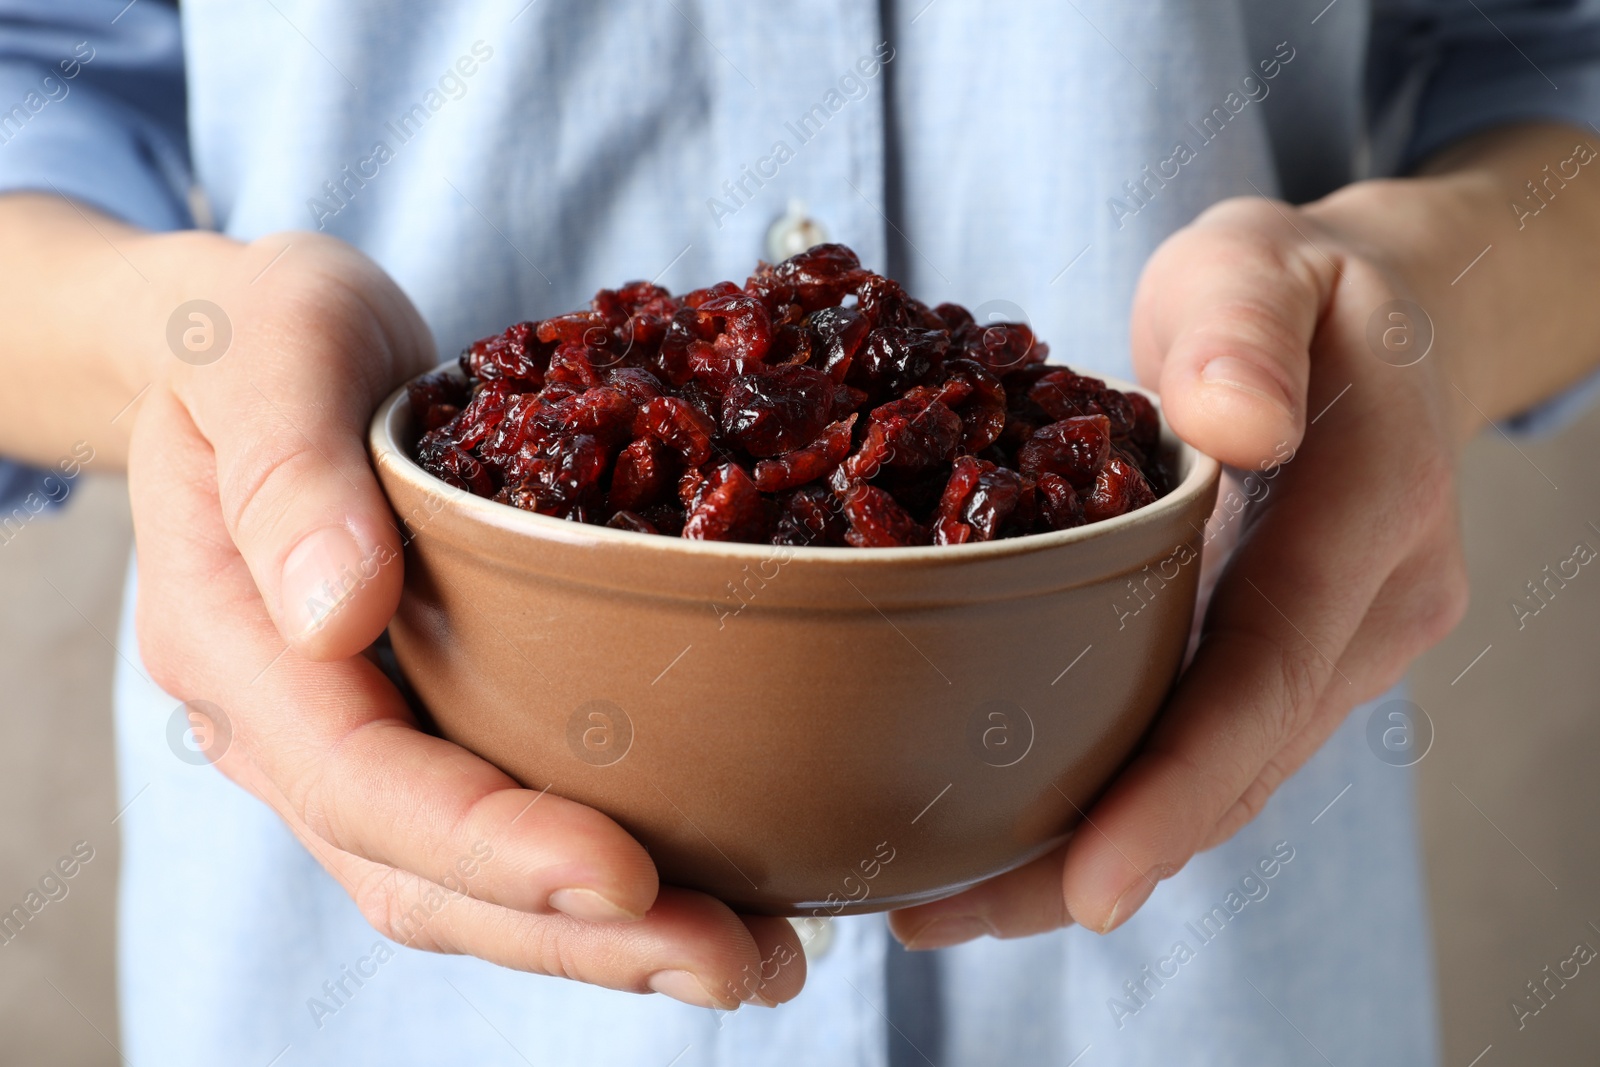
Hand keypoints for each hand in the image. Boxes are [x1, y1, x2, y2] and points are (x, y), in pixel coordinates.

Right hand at [127, 229, 802, 1007]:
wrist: (248, 349)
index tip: (626, 876)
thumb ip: (286, 467)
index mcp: (236, 642)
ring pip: (468, 883)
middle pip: (425, 875)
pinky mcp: (427, 720)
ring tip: (756, 959)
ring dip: (606, 939)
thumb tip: (337, 610)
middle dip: (580, 937)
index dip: (491, 845)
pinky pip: (502, 826)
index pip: (361, 781)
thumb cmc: (261, 332)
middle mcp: (291, 722)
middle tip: (741, 962)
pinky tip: (712, 889)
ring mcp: (359, 734)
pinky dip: (599, 880)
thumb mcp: (265, 347)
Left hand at [888, 187, 1477, 947]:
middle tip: (948, 919)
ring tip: (949, 908)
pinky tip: (1020, 840)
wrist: (1371, 317)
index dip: (1180, 786)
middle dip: (1104, 855)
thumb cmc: (1290, 284)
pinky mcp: (1290, 655)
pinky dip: (1121, 801)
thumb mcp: (1257, 262)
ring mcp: (1338, 642)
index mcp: (1370, 507)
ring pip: (1223, 778)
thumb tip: (1238, 424)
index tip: (1089, 884)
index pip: (1270, 672)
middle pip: (1237, 762)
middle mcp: (1370, 604)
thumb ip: (1241, 327)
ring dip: (1097, 851)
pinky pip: (1210, 745)